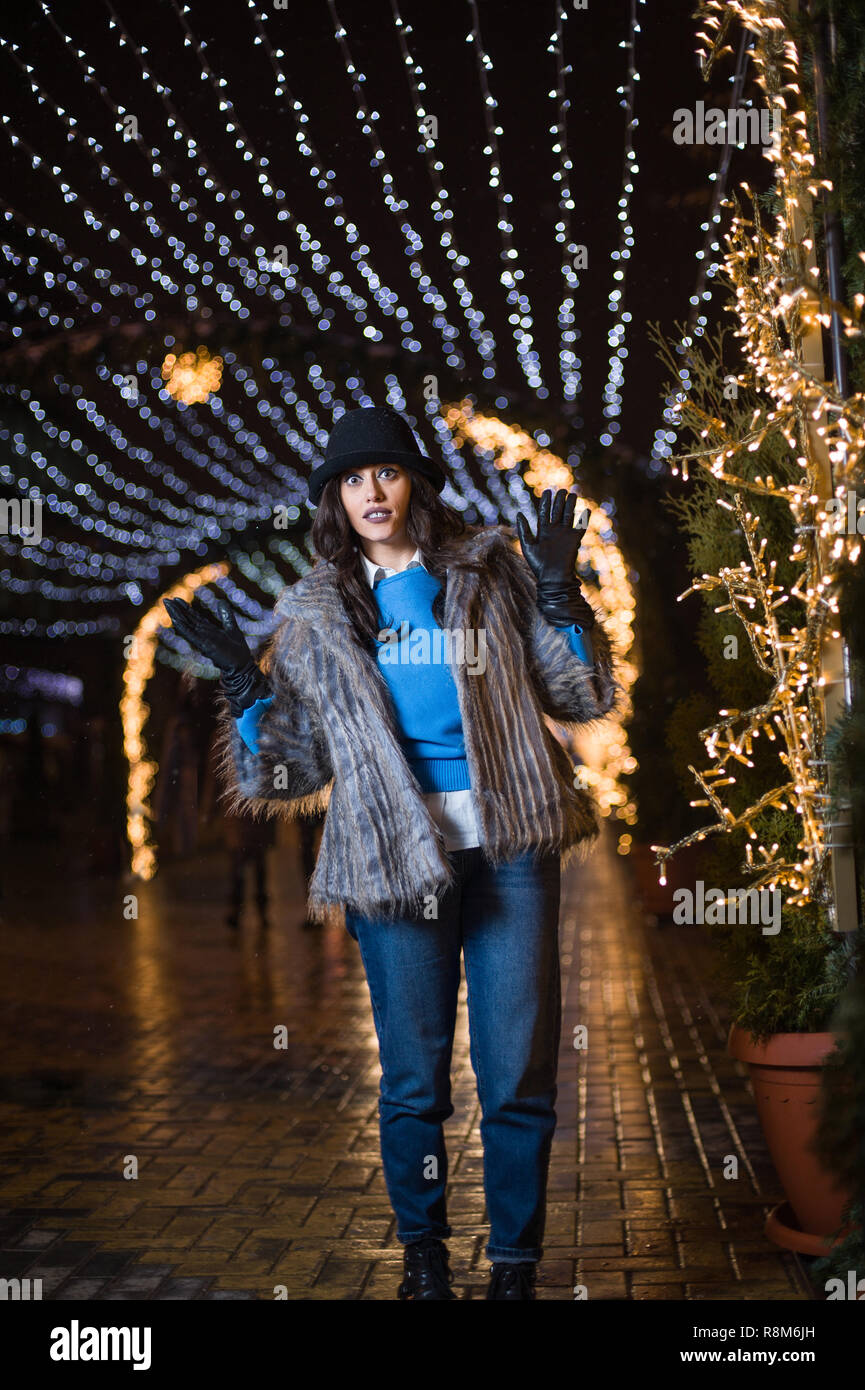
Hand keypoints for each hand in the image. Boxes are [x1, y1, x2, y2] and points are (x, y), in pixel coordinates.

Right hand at [163, 597, 253, 672]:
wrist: (242, 666)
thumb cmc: (237, 650)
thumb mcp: (232, 628)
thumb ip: (226, 615)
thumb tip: (221, 601)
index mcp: (208, 630)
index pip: (194, 617)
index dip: (185, 608)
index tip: (176, 598)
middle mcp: (203, 634)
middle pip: (187, 620)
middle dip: (177, 610)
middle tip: (165, 600)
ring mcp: (202, 640)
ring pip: (186, 626)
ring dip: (176, 616)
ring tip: (168, 606)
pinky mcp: (205, 646)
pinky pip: (192, 636)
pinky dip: (183, 628)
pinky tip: (175, 620)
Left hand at [515, 489, 594, 630]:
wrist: (552, 578)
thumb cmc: (538, 565)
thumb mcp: (527, 545)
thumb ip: (524, 529)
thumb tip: (519, 513)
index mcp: (542, 531)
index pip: (544, 512)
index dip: (545, 502)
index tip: (548, 491)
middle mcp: (554, 530)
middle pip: (557, 511)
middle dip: (559, 500)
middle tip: (562, 490)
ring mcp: (565, 534)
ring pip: (569, 515)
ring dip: (570, 505)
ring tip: (573, 494)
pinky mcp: (574, 540)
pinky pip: (581, 527)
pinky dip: (584, 519)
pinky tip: (587, 510)